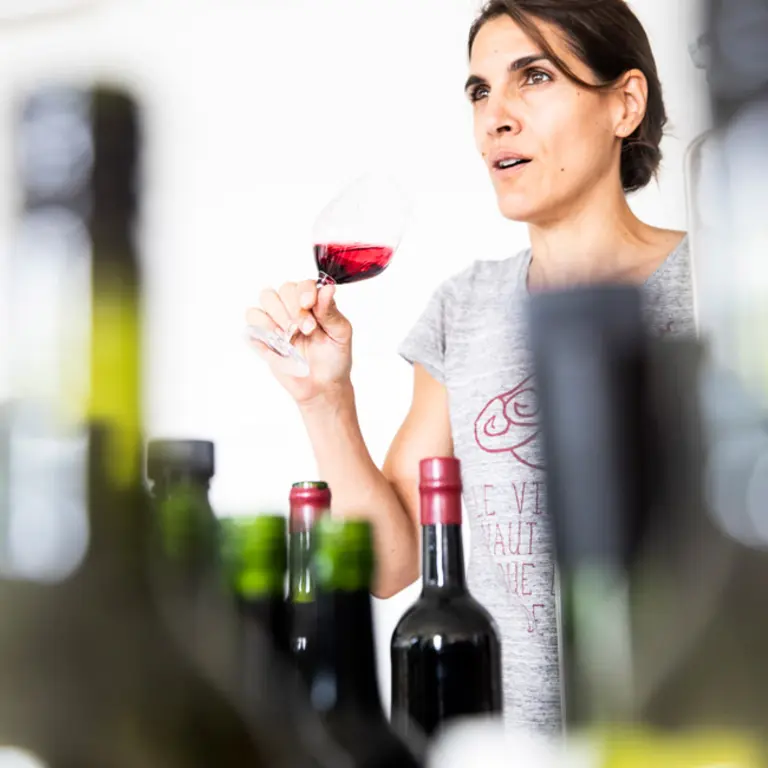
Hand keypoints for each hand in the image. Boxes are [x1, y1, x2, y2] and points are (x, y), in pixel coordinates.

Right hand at [246, 279, 352, 405]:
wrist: (321, 386)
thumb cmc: (334, 359)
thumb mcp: (340, 334)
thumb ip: (331, 312)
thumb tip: (328, 288)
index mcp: (315, 303)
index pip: (304, 285)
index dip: (304, 292)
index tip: (308, 305)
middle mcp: (295, 307)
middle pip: (284, 289)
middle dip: (294, 308)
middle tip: (306, 330)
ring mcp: (278, 319)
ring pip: (266, 299)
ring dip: (278, 316)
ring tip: (291, 335)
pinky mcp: (264, 334)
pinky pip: (253, 319)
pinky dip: (262, 327)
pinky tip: (278, 341)